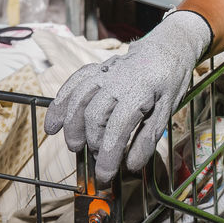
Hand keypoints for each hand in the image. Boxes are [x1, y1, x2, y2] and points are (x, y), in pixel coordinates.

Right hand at [44, 11, 211, 182]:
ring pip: (79, 97)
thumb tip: (130, 166)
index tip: (104, 175)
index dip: (108, 155)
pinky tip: (54, 121)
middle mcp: (119, 79)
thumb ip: (148, 138)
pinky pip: (75, 81)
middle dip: (92, 142)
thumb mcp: (168, 110)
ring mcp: (106, 71)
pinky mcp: (98, 68)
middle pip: (93, 114)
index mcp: (140, 91)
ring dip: (71, 124)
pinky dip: (61, 101)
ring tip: (74, 146)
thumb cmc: (170, 80)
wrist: (168, 47)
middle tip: (97, 157)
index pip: (116, 128)